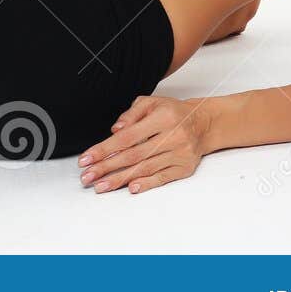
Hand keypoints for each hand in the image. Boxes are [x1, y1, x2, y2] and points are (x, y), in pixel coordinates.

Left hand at [76, 95, 211, 193]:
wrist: (204, 124)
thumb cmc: (173, 112)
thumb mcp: (152, 103)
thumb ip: (131, 114)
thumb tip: (115, 130)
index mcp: (162, 118)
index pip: (127, 137)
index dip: (104, 149)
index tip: (86, 159)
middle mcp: (172, 136)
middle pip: (133, 155)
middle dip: (106, 167)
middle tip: (87, 177)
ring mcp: (180, 154)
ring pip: (145, 168)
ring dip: (120, 179)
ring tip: (101, 186)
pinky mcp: (185, 168)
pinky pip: (163, 178)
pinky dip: (146, 184)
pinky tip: (130, 188)